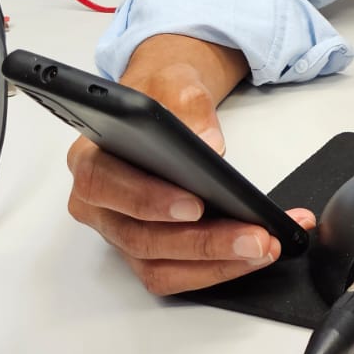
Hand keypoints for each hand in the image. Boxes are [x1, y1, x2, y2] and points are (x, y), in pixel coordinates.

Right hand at [64, 35, 315, 294]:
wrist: (168, 100)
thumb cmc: (161, 92)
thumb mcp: (173, 80)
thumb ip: (187, 104)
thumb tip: (208, 145)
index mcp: (90, 159)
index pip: (106, 186)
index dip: (148, 200)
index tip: (195, 205)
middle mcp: (99, 205)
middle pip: (141, 238)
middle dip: (202, 242)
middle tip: (253, 236)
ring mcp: (121, 232)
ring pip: (159, 266)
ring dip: (216, 263)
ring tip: (263, 247)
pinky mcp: (147, 251)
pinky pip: (176, 274)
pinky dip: (218, 268)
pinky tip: (255, 252)